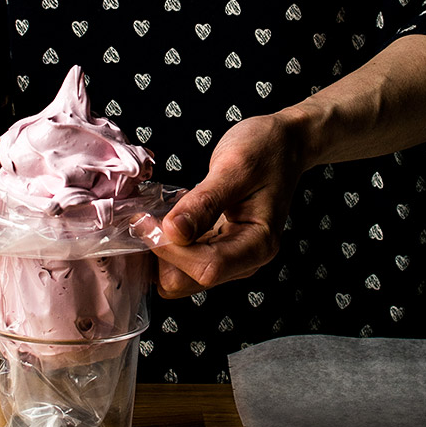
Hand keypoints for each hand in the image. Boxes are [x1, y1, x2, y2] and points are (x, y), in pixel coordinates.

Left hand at [154, 112, 305, 297]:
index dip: (170, 250)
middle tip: (142, 217)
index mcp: (259, 245)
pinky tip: (162, 218)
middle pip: (188, 281)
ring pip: (178, 276)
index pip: (207, 268)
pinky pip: (181, 261)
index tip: (144, 220)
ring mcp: (230, 257)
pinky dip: (165, 244)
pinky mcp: (216, 248)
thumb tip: (173, 232)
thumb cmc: (266, 150)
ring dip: (159, 251)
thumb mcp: (234, 167)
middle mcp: (245, 260)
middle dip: (160, 254)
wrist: (283, 144)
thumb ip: (204, 202)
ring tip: (151, 216)